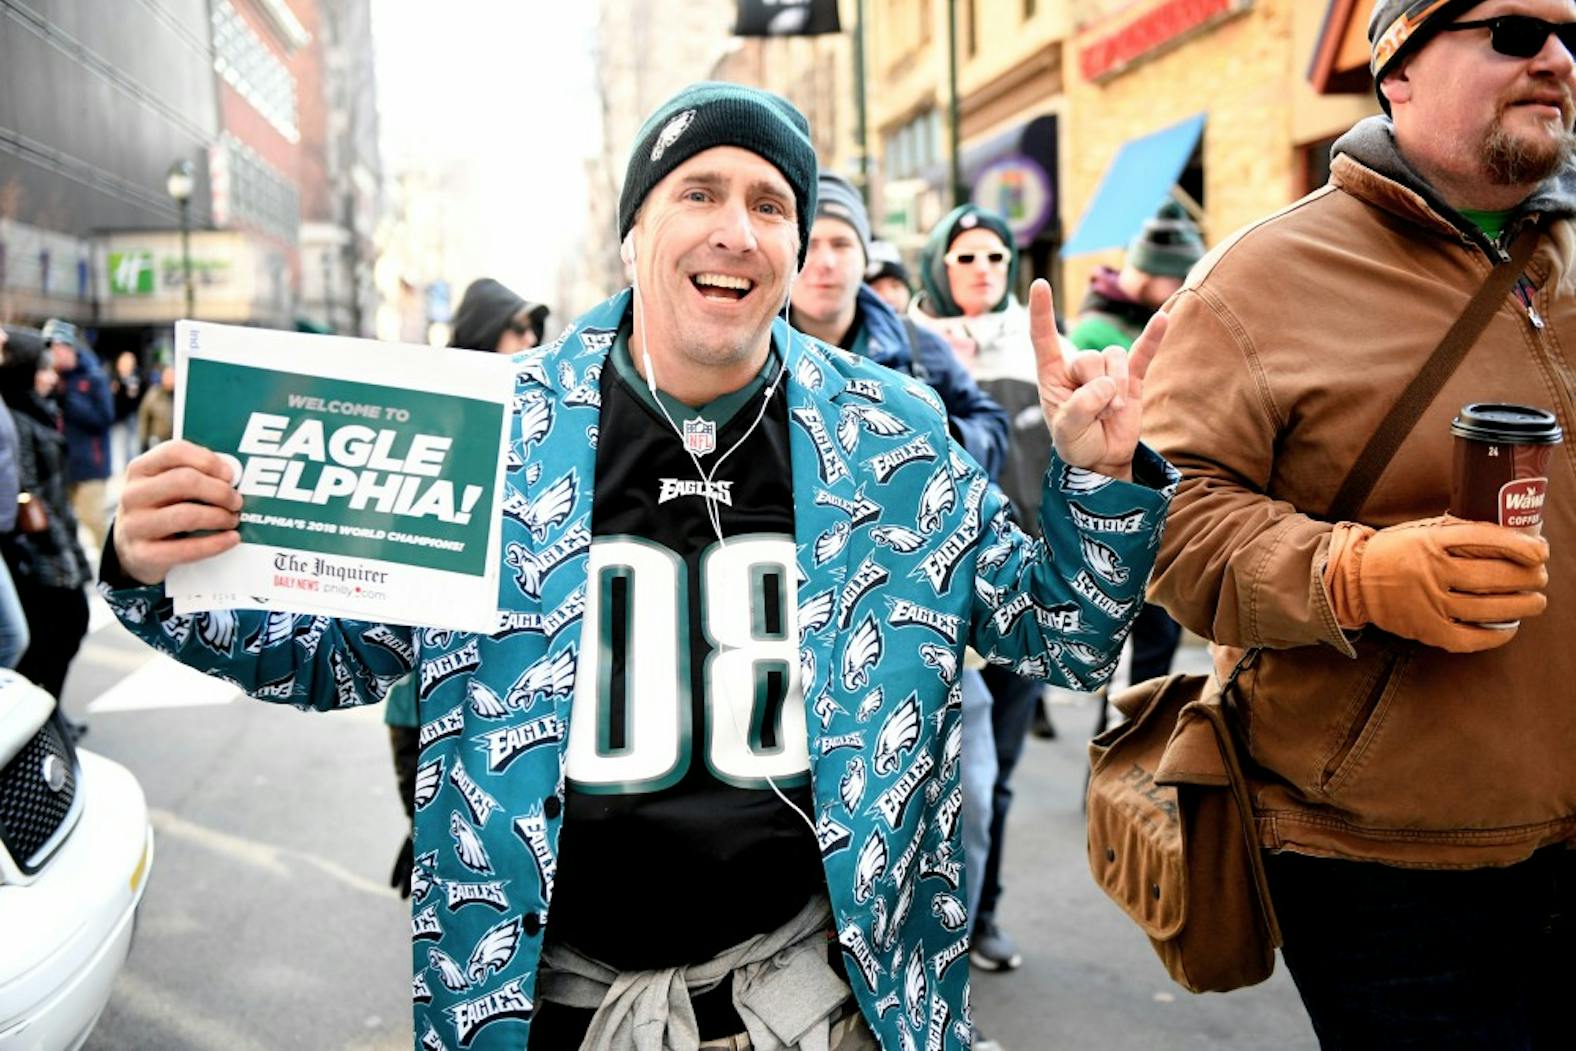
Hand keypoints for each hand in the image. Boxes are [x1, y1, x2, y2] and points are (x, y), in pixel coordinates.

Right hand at [114, 439, 242, 584]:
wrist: (133, 548)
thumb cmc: (164, 509)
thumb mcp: (170, 487)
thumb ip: (195, 474)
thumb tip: (232, 476)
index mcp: (141, 469)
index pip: (174, 451)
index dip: (208, 461)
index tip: (230, 475)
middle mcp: (133, 494)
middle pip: (184, 481)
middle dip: (219, 491)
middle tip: (237, 501)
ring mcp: (134, 525)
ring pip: (186, 515)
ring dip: (219, 517)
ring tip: (233, 520)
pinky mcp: (142, 554)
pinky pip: (185, 549)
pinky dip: (215, 544)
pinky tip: (231, 539)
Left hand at [1029, 278, 1165, 480]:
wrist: (1102, 459)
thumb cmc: (1076, 443)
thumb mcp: (1067, 431)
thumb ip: (1081, 407)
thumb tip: (1106, 385)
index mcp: (1052, 374)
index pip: (1044, 338)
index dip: (1041, 312)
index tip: (1039, 284)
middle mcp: (1078, 367)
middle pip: (1090, 357)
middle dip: (1097, 388)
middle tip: (1098, 415)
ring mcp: (1106, 370)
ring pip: (1115, 358)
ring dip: (1117, 388)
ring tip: (1113, 412)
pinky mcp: (1131, 378)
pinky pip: (1143, 353)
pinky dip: (1153, 337)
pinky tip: (1163, 318)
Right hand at [1325, 515, 1548, 652]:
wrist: (1353, 579)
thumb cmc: (1394, 552)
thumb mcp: (1422, 531)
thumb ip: (1458, 533)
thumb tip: (1510, 539)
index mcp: (1430, 541)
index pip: (1485, 538)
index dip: (1520, 545)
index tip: (1540, 550)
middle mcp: (1430, 571)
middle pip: (1494, 576)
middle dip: (1528, 578)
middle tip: (1540, 577)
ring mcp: (1428, 603)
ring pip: (1488, 608)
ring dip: (1522, 606)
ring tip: (1535, 601)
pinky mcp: (1425, 629)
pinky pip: (1469, 638)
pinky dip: (1495, 635)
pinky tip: (1508, 627)